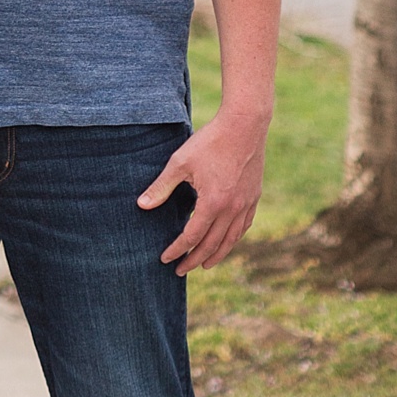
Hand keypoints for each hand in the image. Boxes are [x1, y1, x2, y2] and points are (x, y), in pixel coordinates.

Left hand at [137, 111, 266, 273]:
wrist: (244, 126)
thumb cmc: (209, 142)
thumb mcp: (180, 163)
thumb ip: (161, 187)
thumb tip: (142, 206)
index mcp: (213, 204)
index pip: (192, 236)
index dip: (177, 249)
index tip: (165, 258)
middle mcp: (232, 209)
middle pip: (212, 244)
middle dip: (194, 259)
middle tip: (180, 270)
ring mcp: (246, 204)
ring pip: (231, 239)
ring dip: (216, 255)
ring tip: (204, 265)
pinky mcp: (254, 197)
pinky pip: (244, 226)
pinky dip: (233, 238)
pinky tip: (227, 241)